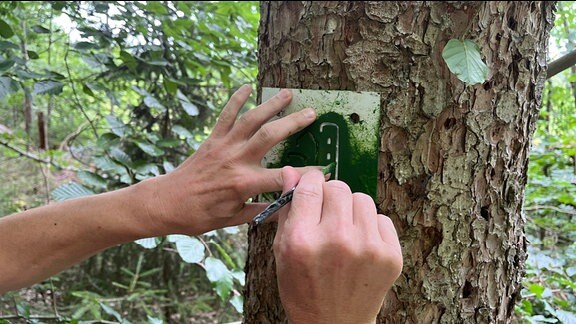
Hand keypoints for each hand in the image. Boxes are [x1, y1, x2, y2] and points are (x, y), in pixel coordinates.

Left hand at [138, 85, 317, 235]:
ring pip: (251, 120)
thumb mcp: (233, 219)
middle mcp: (236, 160)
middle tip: (312, 114)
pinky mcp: (212, 139)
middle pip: (270, 136)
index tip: (324, 170)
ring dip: (270, 105)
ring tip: (288, 94)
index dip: (306, 175)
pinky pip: (225, 115)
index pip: (283, 176)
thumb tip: (285, 205)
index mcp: (244, 183)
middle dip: (293, 123)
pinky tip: (247, 86)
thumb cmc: (199, 215)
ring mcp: (223, 146)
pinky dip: (235, 100)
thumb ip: (260, 209)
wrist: (166, 203)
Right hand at [273, 167, 402, 323]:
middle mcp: (337, 240)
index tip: (311, 189)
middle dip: (330, 197)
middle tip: (326, 218)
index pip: (310, 185)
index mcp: (302, 240)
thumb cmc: (302, 288)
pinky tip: (360, 246)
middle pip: (338, 187)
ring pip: (362, 198)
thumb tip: (292, 171)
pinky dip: (371, 227)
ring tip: (344, 233)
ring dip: (351, 210)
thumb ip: (288, 209)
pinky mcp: (391, 256)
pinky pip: (382, 218)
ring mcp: (368, 248)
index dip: (309, 183)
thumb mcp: (282, 251)